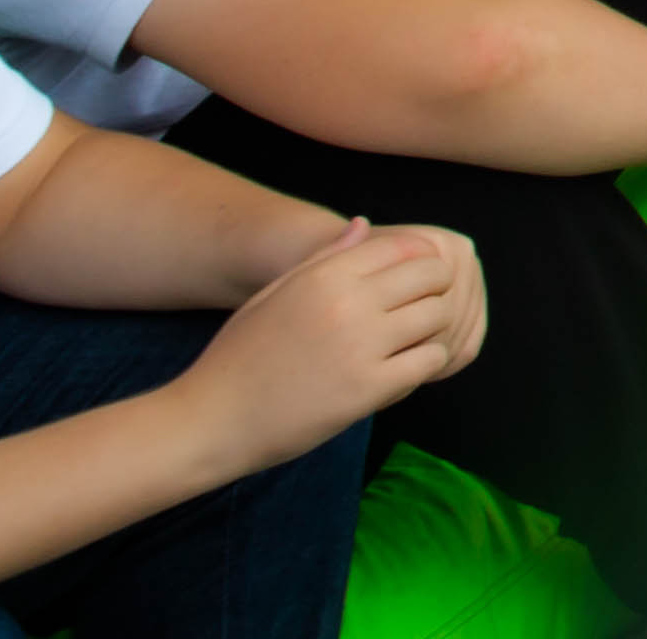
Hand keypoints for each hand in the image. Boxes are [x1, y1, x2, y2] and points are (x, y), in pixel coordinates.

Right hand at [176, 221, 488, 454]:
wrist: (208, 422)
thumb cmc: (238, 357)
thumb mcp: (275, 294)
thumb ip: (325, 257)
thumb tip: (365, 223)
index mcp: (326, 275)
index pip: (406, 247)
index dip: (419, 262)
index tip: (413, 285)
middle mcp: (348, 303)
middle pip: (432, 276)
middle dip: (435, 291)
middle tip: (420, 313)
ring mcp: (360, 346)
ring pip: (438, 316)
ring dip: (434, 328)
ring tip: (413, 341)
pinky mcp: (367, 389)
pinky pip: (428, 362)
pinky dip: (426, 364)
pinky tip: (404, 370)